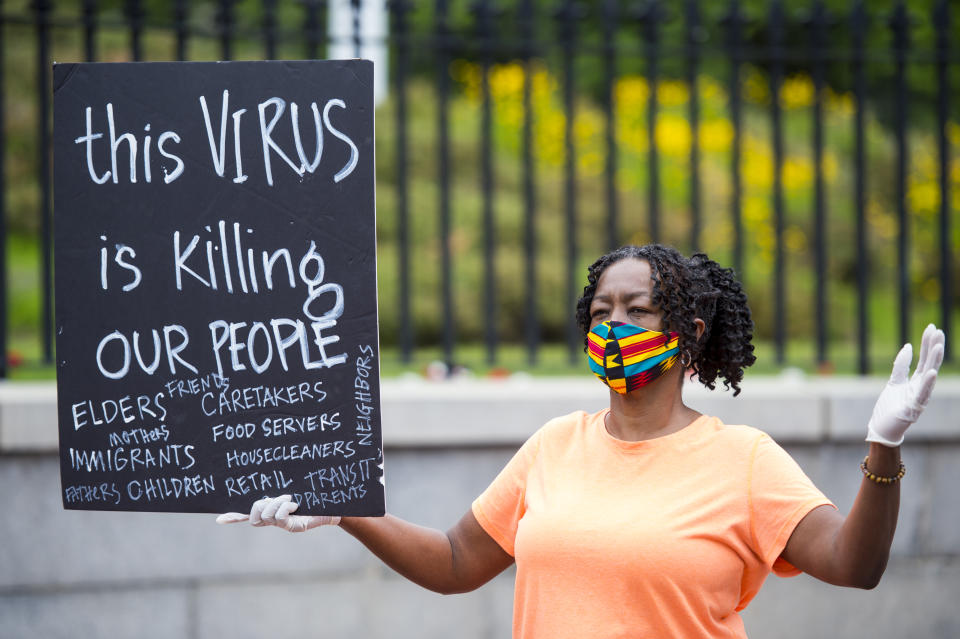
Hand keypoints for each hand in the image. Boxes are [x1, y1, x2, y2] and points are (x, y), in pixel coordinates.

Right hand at [216, 494, 340, 532]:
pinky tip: (292, 504)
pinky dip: (283, 509)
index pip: (247, 515)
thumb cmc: (315, 498)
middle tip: (284, 497)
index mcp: (272, 511)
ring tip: (293, 500)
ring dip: (278, 504)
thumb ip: (284, 489)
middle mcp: (274, 519)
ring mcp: (282, 524)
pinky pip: (279, 519)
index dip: (233, 517)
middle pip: (254, 514)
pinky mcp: (293, 526)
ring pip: (266, 515)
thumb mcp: (297, 491)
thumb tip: (270, 468)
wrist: (334, 507)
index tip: (219, 520)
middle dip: (263, 504)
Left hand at [866, 323, 945, 446]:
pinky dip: (927, 384)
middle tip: (938, 330)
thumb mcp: (894, 382)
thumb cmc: (890, 408)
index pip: (924, 359)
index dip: (927, 343)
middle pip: (929, 364)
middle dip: (933, 347)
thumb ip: (901, 365)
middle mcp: (921, 388)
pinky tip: (931, 372)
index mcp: (916, 382)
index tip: (931, 327)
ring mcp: (919, 398)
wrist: (882, 429)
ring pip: (929, 377)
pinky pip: (922, 394)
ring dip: (934, 362)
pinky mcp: (913, 408)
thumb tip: (908, 345)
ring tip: (938, 346)